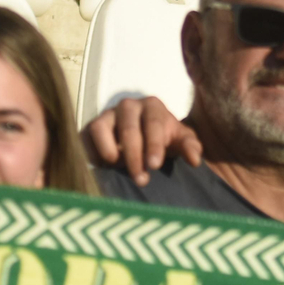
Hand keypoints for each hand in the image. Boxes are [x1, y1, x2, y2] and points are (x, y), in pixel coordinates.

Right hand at [82, 95, 200, 186]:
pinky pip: (88, 134)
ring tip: (119, 169)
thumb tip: (195, 160)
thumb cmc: (163, 139)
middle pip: (129, 128)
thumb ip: (190, 147)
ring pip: (103, 127)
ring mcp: (108, 113)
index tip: (155, 165)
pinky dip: (94, 149)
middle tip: (141, 179)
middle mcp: (129, 105)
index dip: (154, 144)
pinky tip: (104, 166)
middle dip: (134, 156)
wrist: (142, 138)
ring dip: (111, 151)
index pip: (154, 123)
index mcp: (153, 105)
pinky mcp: (93, 125)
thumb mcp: (180, 141)